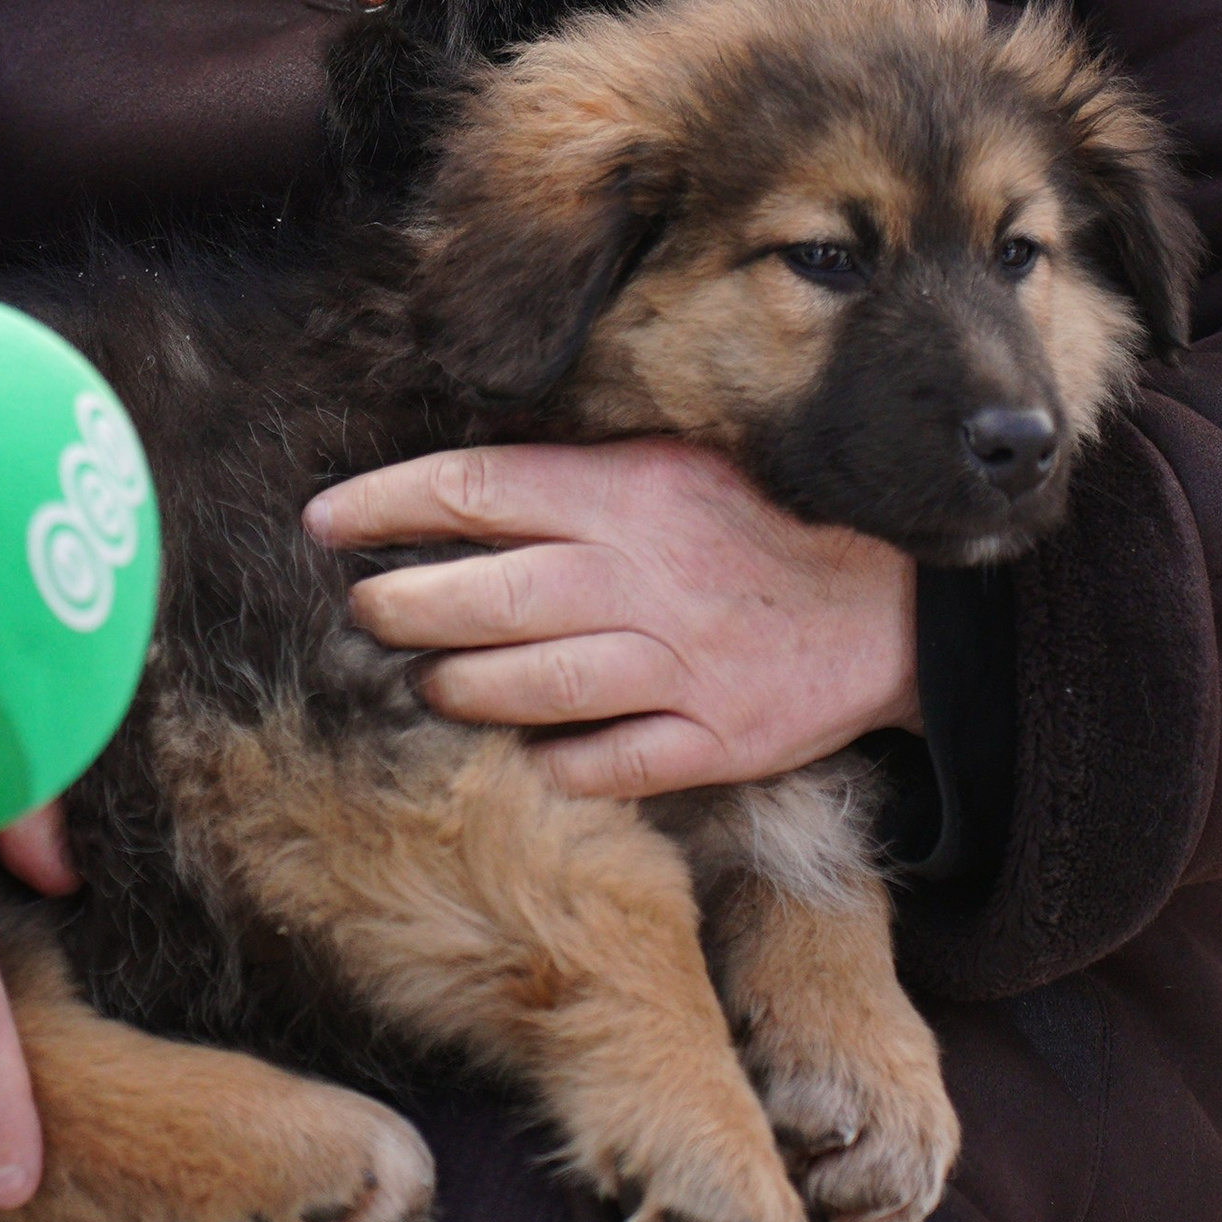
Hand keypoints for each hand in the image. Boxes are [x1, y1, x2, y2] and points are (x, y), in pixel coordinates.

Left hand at [304, 436, 919, 798]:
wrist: (899, 602)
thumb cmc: (764, 519)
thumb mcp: (675, 458)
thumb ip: (577, 467)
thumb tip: (462, 472)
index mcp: (628, 491)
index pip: (477, 490)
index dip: (384, 505)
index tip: (323, 521)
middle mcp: (644, 575)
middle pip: (488, 595)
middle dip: (402, 605)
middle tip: (363, 611)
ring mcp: (682, 664)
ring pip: (535, 686)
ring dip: (460, 687)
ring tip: (424, 682)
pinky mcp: (718, 739)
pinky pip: (613, 762)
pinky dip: (558, 762)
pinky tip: (524, 755)